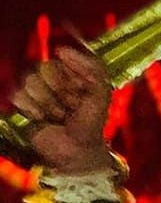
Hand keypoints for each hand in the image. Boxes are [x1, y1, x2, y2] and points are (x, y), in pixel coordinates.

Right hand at [12, 47, 112, 173]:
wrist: (77, 153)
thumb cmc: (90, 126)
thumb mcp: (101, 95)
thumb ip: (93, 69)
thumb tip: (60, 49)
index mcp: (69, 73)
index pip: (60, 60)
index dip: (71, 79)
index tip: (81, 95)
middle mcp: (49, 78)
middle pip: (43, 67)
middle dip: (60, 91)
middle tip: (69, 107)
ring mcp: (34, 90)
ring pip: (29, 80)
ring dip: (48, 103)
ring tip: (58, 117)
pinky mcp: (22, 104)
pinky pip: (18, 94)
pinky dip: (32, 109)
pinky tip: (41, 119)